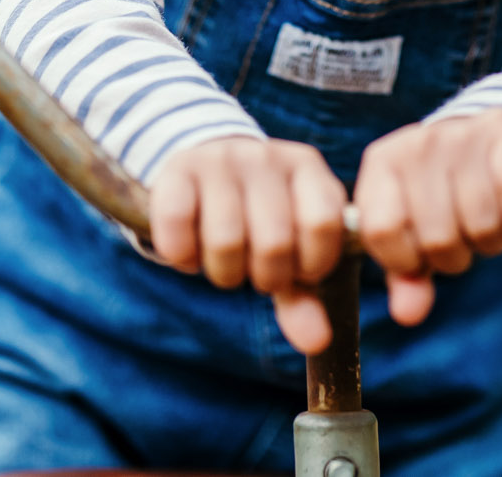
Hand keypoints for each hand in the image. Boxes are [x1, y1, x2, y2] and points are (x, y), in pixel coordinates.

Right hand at [148, 136, 348, 353]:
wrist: (201, 170)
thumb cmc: (256, 222)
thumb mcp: (288, 253)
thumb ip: (304, 298)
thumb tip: (317, 342)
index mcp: (309, 170)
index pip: (324, 223)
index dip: (310, 263)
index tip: (297, 271)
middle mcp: (268, 157)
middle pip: (274, 241)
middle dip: (264, 276)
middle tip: (254, 271)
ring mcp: (222, 159)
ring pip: (225, 239)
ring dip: (223, 272)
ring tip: (224, 263)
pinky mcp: (178, 169)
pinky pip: (177, 224)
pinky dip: (182, 255)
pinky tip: (190, 250)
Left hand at [354, 112, 501, 326]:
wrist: (485, 140)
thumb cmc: (441, 197)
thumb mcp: (414, 233)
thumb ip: (407, 276)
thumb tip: (409, 315)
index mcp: (381, 165)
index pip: (381, 230)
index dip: (406, 260)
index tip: (419, 258)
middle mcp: (417, 142)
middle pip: (437, 237)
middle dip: (455, 257)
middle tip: (460, 240)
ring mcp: (461, 133)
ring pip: (482, 221)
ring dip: (491, 241)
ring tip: (485, 224)